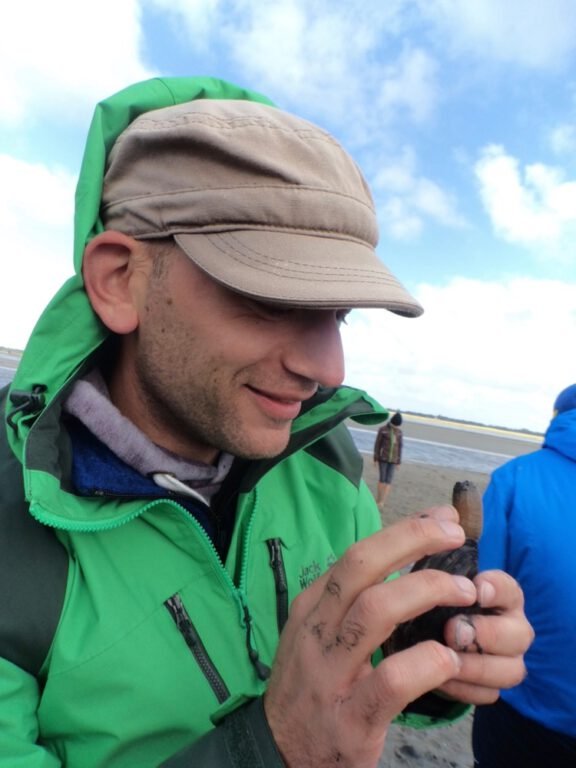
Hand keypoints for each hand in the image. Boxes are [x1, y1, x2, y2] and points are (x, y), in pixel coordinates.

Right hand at [264, 506, 476, 767]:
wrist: (276, 752)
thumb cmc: (311, 685)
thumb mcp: (318, 634)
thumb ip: (354, 598)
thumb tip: (406, 553)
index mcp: (312, 607)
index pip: (357, 553)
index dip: (404, 530)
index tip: (442, 519)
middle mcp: (316, 631)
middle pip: (362, 566)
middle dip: (413, 541)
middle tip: (455, 536)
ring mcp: (329, 674)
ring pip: (376, 611)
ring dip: (427, 591)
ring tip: (465, 593)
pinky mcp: (350, 718)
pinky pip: (392, 679)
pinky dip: (427, 662)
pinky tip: (449, 658)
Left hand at [439, 570, 532, 703]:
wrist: (415, 643)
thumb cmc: (431, 608)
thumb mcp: (434, 593)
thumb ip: (442, 587)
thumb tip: (444, 585)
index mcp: (502, 598)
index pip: (510, 590)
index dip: (497, 589)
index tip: (477, 590)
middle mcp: (512, 629)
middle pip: (520, 635)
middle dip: (487, 633)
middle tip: (453, 631)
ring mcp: (507, 661)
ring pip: (511, 671)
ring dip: (476, 666)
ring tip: (445, 658)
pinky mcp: (491, 688)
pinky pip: (489, 694)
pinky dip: (465, 689)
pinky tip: (440, 680)